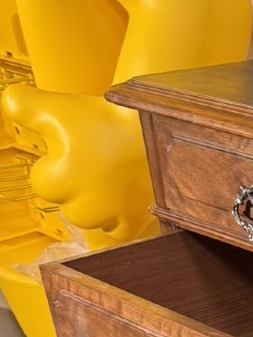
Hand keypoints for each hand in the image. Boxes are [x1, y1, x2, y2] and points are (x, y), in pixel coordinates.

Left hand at [1, 84, 155, 241]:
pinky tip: (118, 204)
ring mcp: (111, 217)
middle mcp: (84, 207)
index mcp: (59, 182)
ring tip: (107, 180)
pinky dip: (117, 221)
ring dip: (95, 206)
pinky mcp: (136, 220)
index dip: (52, 166)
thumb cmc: (105, 121)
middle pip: (68, 206)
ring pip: (92, 220)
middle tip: (90, 163)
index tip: (67, 152)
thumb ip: (22, 105)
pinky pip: (120, 232)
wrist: (154, 129)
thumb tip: (9, 104)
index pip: (43, 184)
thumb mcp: (56, 107)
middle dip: (74, 189)